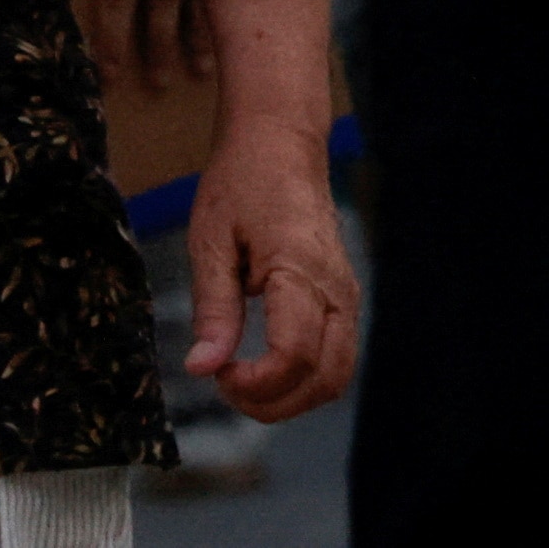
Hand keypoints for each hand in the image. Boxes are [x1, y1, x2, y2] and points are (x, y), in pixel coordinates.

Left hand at [181, 118, 359, 420]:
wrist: (282, 143)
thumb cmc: (241, 183)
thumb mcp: (211, 240)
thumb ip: (212, 308)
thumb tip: (202, 368)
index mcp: (300, 270)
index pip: (294, 356)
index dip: (255, 385)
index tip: (217, 374)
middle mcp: (335, 288)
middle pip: (326, 378)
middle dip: (275, 404)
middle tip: (226, 385)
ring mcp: (346, 294)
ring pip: (337, 375)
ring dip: (292, 397)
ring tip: (242, 380)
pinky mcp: (343, 296)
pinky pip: (336, 355)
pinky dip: (304, 377)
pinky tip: (263, 365)